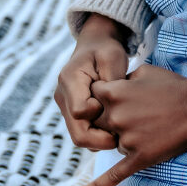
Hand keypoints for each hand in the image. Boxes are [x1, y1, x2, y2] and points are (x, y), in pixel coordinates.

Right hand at [52, 14, 129, 150]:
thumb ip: (112, 82)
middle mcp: (62, 97)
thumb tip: (114, 108)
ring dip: (101, 139)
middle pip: (78, 134)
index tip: (114, 103)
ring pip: (80, 137)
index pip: (80, 111)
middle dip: (102, 140)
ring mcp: (65, 107)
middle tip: (124, 135)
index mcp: (69, 80)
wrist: (94, 45)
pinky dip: (98, 136)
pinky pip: (84, 133)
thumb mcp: (113, 58)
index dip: (99, 113)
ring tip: (121, 128)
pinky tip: (114, 125)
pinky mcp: (72, 113)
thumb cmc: (105, 50)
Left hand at [76, 64, 186, 185]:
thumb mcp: (143, 71)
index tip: (120, 96)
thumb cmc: (173, 87)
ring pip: (114, 142)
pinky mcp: (138, 158)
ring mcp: (126, 139)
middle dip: (115, 118)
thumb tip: (108, 86)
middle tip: (139, 112)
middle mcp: (115, 116)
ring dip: (127, 136)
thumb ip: (120, 78)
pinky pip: (115, 174)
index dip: (106, 97)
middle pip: (100, 123)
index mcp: (113, 93)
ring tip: (151, 126)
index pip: (93, 98)